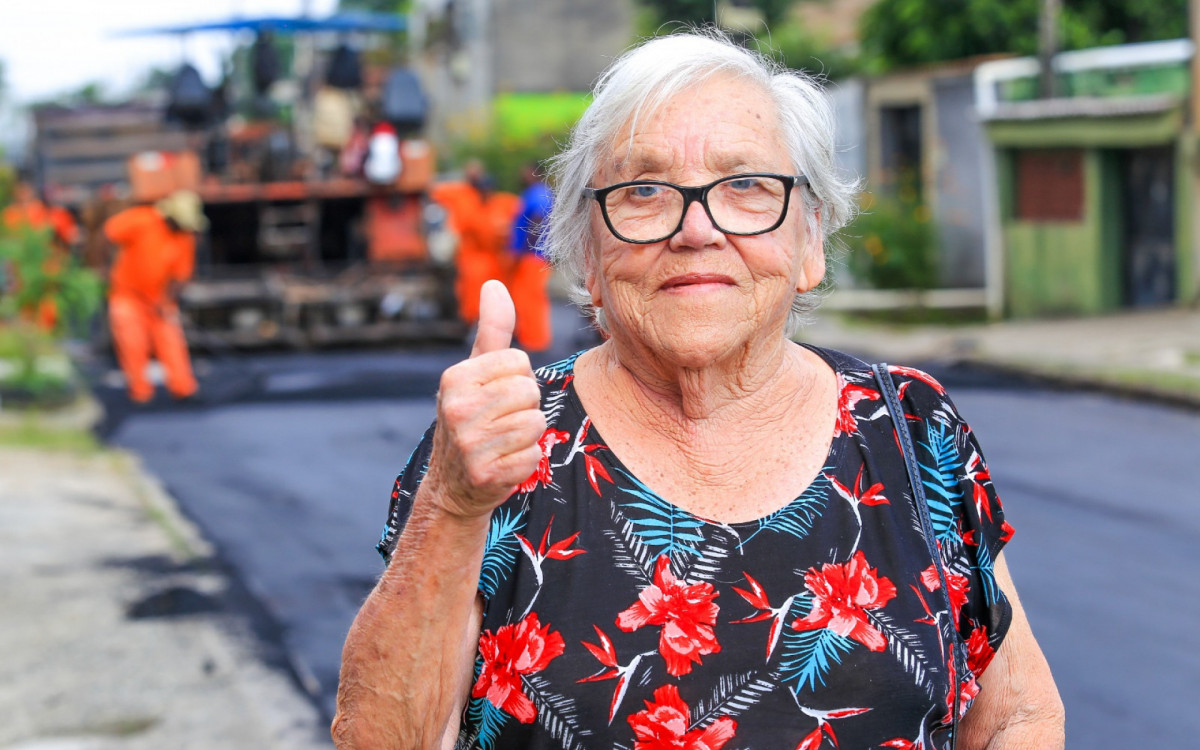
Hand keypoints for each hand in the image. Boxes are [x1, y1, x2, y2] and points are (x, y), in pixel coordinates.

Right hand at [429, 280, 545, 517]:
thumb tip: (495, 284)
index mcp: (455, 378)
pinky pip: (534, 456)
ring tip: (502, 441)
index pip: (520, 362)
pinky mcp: (487, 474)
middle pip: (530, 391)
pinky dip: (525, 462)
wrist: (452, 486)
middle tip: (500, 421)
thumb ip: (492, 329)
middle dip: (525, 406)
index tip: (496, 396)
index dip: (517, 379)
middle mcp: (457, 408)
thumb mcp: (475, 373)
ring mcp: (470, 443)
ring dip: (527, 435)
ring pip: (535, 423)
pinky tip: (503, 463)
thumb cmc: (471, 419)